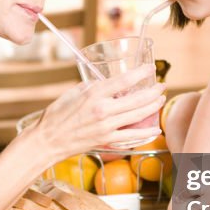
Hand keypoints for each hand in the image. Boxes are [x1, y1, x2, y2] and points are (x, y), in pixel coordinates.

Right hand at [29, 64, 165, 160]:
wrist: (48, 140)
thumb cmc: (57, 115)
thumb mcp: (73, 92)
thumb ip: (93, 87)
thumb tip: (108, 84)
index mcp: (94, 94)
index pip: (124, 81)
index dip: (141, 73)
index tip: (150, 68)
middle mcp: (103, 110)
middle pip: (137, 99)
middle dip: (153, 91)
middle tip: (161, 86)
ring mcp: (106, 127)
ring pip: (138, 116)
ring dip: (153, 107)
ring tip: (160, 100)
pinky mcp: (106, 140)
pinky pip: (131, 137)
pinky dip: (145, 133)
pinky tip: (155, 129)